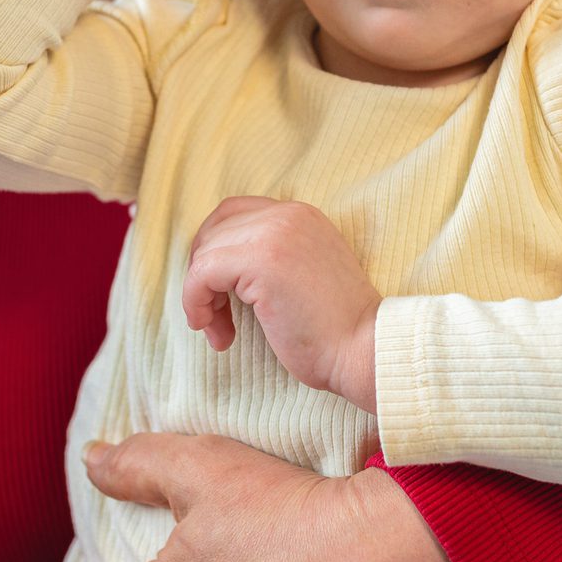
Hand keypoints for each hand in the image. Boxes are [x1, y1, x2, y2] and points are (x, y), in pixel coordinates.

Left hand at [183, 196, 382, 411]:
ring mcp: (274, 233)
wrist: (365, 349)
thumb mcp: (303, 275)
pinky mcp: (261, 260)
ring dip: (200, 297)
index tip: (218, 292)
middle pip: (214, 230)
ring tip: (219, 330)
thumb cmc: (335, 330)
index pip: (233, 212)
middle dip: (203, 274)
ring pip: (204, 254)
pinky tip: (217, 333)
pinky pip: (201, 274)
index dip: (214, 250)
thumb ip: (271, 257)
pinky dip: (196, 304)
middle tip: (214, 315)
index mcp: (300, 215)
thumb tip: (214, 267)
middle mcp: (287, 214)